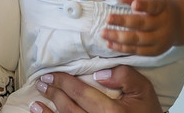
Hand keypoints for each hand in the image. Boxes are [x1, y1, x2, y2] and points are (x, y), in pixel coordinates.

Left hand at [31, 67, 162, 112]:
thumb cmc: (148, 111)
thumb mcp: (143, 89)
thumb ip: (125, 76)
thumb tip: (99, 74)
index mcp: (111, 112)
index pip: (81, 94)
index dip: (64, 83)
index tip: (51, 74)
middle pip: (70, 109)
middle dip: (54, 94)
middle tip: (42, 83)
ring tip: (35, 103)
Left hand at [103, 0, 178, 56]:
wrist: (179, 24)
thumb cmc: (159, 8)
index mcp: (162, 7)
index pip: (153, 6)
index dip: (144, 6)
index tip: (134, 5)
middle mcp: (163, 24)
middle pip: (142, 24)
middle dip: (123, 22)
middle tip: (107, 18)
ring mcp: (161, 39)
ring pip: (138, 40)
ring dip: (119, 38)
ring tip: (103, 33)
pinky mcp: (156, 51)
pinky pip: (137, 51)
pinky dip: (122, 48)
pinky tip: (110, 44)